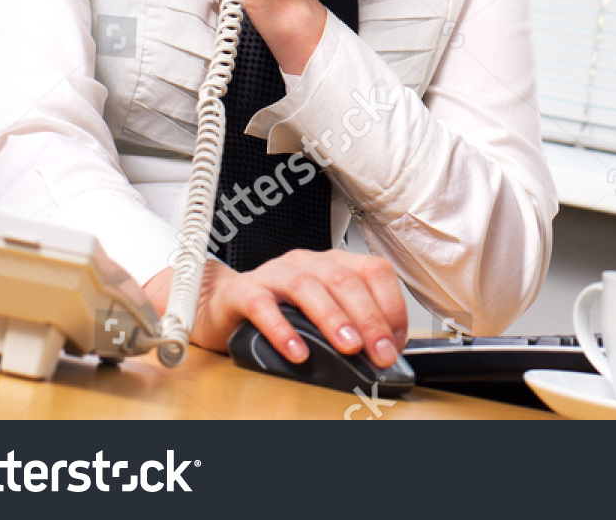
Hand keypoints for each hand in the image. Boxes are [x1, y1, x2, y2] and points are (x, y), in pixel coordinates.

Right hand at [144, 250, 408, 366]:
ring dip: (333, 319)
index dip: (390, 306)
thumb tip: (383, 354)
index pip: (374, 272)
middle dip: (368, 319)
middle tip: (379, 354)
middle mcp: (308, 262)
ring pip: (309, 288)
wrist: (220, 305)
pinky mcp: (243, 292)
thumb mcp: (321, 314)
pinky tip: (297, 352)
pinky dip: (283, 330)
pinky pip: (264, 306)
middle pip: (345, 281)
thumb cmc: (279, 311)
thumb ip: (351, 325)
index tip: (395, 342)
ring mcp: (274, 273)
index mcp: (334, 262)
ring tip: (348, 349)